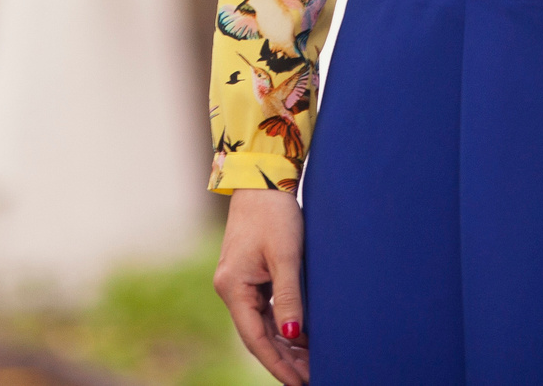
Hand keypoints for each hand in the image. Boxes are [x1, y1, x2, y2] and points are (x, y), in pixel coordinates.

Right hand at [214, 188, 309, 383]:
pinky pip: (264, 310)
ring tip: (311, 365)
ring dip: (284, 346)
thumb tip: (291, 337)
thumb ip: (289, 298)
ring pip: (262, 326)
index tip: (299, 383)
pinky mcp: (250, 275)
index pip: (255, 339)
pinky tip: (301, 338)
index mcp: (233, 287)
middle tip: (312, 378)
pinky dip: (282, 327)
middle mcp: (231, 289)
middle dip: (284, 360)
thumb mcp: (285, 256)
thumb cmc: (274, 213)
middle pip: (257, 336)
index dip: (277, 365)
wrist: (262, 178)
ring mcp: (239, 282)